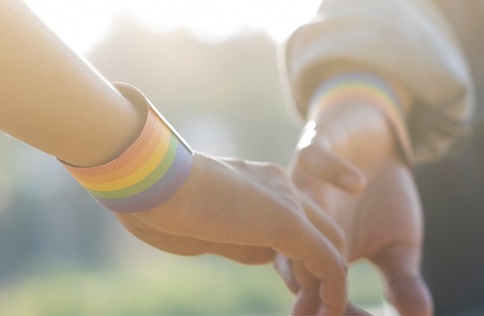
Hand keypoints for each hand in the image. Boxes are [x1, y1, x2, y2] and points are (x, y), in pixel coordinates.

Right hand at [114, 153, 349, 315]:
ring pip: (331, 249)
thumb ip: (231, 236)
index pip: (299, 224)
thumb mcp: (199, 224)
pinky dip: (333, 291)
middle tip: (312, 313)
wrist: (150, 180)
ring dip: (327, 292)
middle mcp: (280, 188)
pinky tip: (326, 313)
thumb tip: (250, 252)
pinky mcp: (288, 222)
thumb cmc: (153, 201)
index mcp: (258, 186)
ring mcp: (287, 201)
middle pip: (325, 234)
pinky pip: (327, 261)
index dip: (302, 264)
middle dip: (323, 278)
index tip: (295, 297)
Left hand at [278, 101, 432, 315]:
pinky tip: (356, 183)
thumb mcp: (401, 243)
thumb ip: (402, 280)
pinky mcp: (314, 147)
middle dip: (312, 286)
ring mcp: (306, 185)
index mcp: (318, 251)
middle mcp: (303, 222)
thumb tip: (422, 315)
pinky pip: (313, 160)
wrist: (377, 139)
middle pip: (294, 260)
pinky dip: (332, 171)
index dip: (334, 308)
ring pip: (293, 213)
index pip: (317, 289)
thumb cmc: (385, 198)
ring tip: (330, 258)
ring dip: (308, 236)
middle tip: (329, 306)